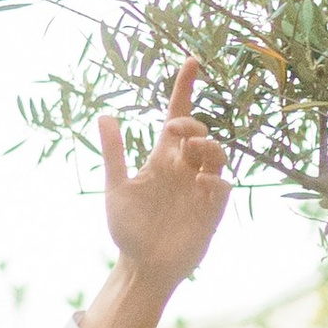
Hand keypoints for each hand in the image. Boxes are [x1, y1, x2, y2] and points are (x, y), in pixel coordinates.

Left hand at [77, 62, 230, 327]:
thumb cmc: (128, 229)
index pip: (177, 114)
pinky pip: (222, 187)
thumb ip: (114, 153)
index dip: (184, 88)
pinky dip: (215, 180)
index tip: (191, 61)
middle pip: (198, 132)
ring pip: (215, 154)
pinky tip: (203, 183)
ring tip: (190, 150)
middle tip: (175, 130)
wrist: (141, 266)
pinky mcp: (211, 210)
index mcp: (162, 158)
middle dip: (191, 123)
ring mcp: (200, 188)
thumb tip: (105, 114)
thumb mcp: (116, 189)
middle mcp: (184, 168)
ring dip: (206, 146)